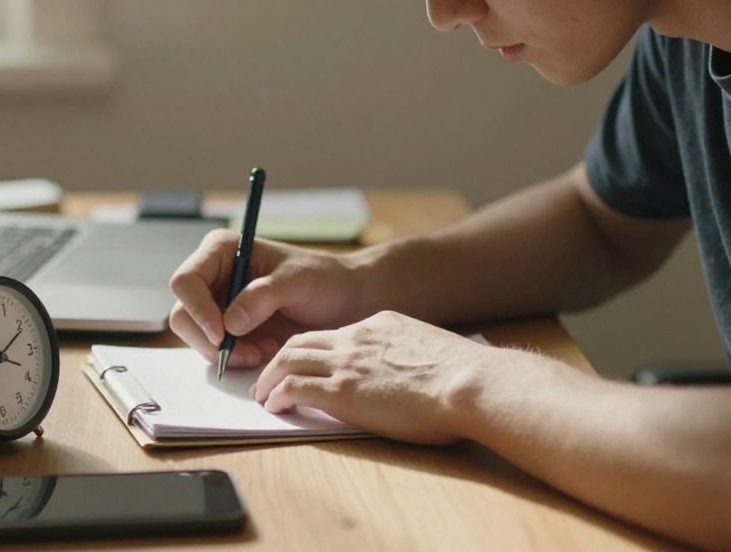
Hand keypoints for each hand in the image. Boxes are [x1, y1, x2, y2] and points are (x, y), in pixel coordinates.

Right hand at [168, 230, 375, 368]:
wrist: (343, 299)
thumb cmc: (324, 279)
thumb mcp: (297, 281)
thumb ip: (263, 296)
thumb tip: (229, 323)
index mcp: (221, 250)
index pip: (186, 281)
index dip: (197, 309)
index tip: (222, 334)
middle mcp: (212, 276)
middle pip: (183, 314)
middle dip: (211, 339)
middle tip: (249, 351)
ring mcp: (216, 303)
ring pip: (196, 337)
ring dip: (226, 352)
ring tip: (265, 348)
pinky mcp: (226, 328)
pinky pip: (214, 350)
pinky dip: (235, 357)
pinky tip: (265, 349)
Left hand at [251, 310, 492, 444]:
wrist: (467, 382)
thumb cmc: (464, 377)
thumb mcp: (432, 352)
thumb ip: (412, 356)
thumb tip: (416, 374)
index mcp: (382, 325)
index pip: (337, 332)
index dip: (317, 348)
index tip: (308, 361)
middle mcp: (357, 337)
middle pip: (302, 339)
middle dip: (282, 356)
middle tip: (270, 374)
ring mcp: (346, 363)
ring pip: (289, 358)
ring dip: (270, 376)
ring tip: (262, 392)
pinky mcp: (340, 392)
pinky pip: (294, 387)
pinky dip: (278, 394)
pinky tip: (275, 406)